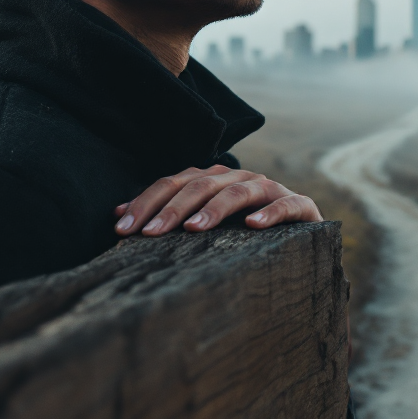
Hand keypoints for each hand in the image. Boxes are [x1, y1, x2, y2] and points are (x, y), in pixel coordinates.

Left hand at [114, 165, 322, 236]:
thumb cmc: (241, 233)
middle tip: (149, 234)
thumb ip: (166, 215)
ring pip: (237, 191)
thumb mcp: (204, 224)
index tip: (122, 227)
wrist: (301, 241)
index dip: (147, 202)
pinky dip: (269, 213)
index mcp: (213, 179)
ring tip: (193, 229)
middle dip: (172, 208)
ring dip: (214, 208)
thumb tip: (116, 214)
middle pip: (200, 184)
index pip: (174, 183)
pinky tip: (252, 225)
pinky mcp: (299, 205)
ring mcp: (269, 189)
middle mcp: (238, 177)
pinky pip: (285, 204)